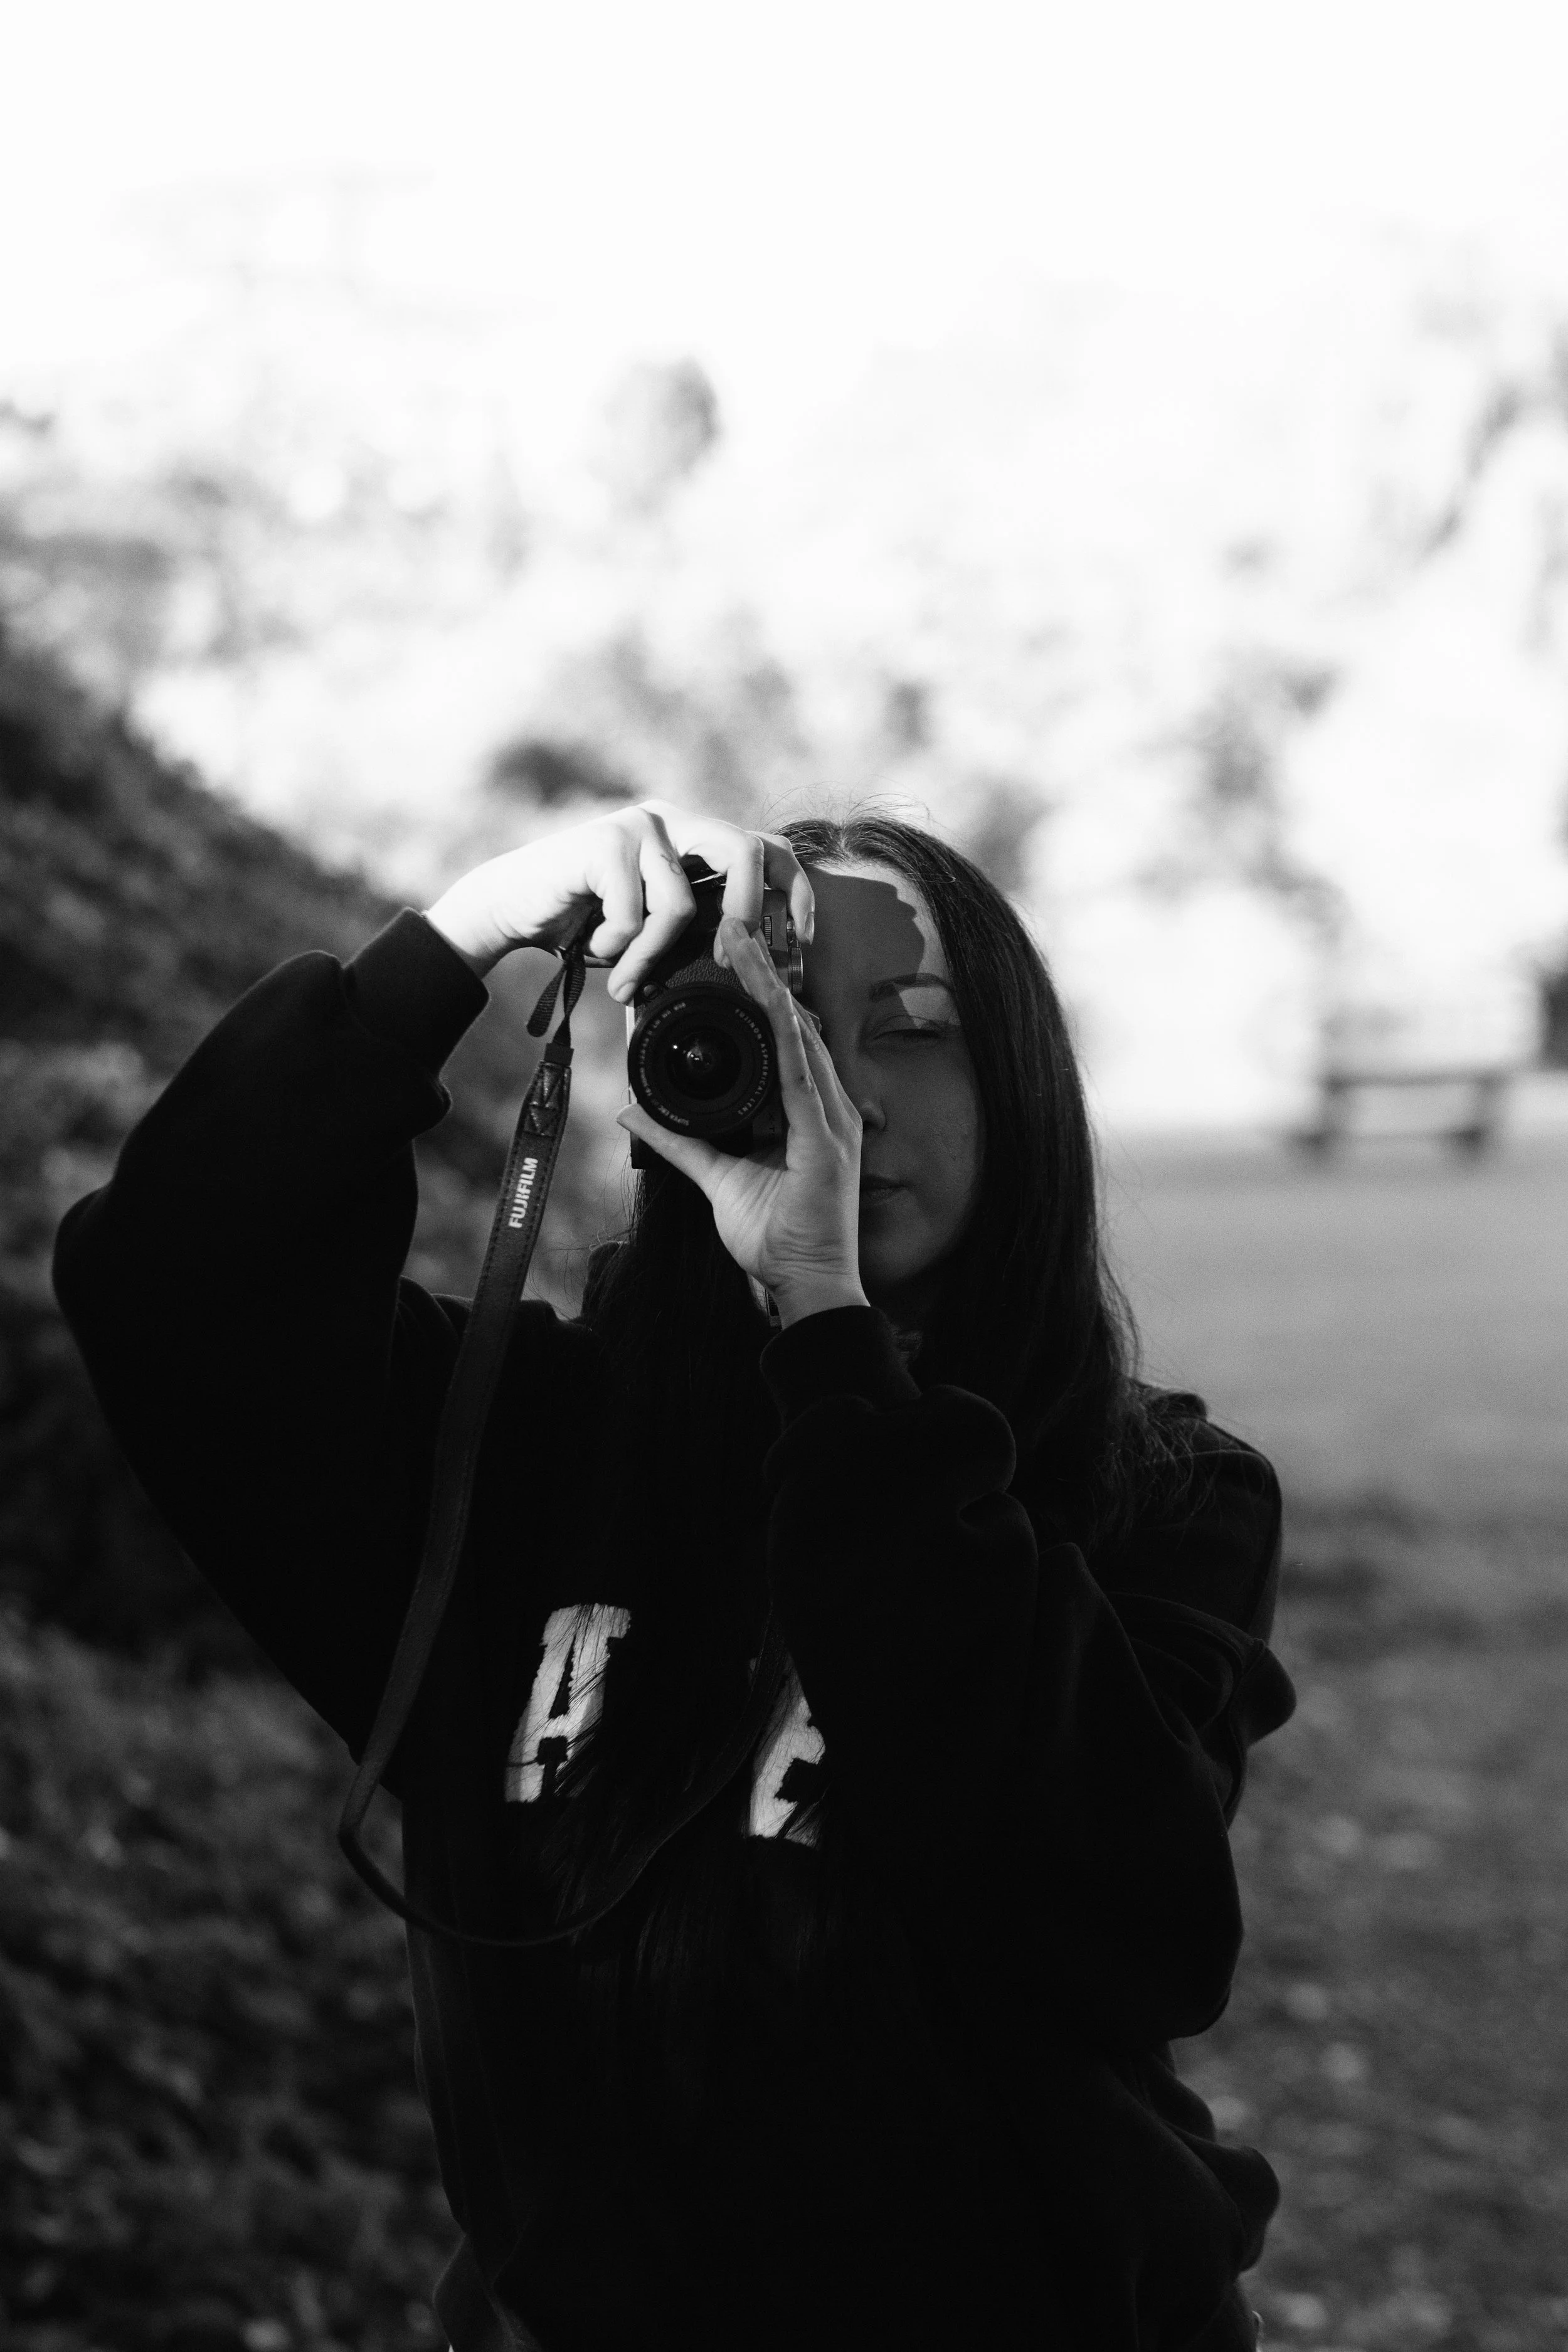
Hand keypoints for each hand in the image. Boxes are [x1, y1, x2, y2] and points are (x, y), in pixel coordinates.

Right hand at [422, 799, 815, 991]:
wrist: (509, 908)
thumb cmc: (586, 922)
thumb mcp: (653, 925)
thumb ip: (697, 927)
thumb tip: (760, 968)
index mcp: (693, 837)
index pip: (767, 849)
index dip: (796, 893)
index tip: (801, 944)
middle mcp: (672, 821)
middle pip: (744, 851)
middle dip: (746, 913)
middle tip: (725, 962)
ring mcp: (639, 826)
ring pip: (681, 902)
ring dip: (651, 956)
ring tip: (624, 979)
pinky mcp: (604, 841)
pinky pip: (635, 912)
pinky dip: (617, 946)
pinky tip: (593, 948)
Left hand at [616, 914, 869, 1324]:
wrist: (807, 1285)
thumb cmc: (777, 1237)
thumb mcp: (716, 1178)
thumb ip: (679, 1141)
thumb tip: (631, 1111)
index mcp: (809, 1110)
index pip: (784, 1037)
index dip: (760, 993)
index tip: (729, 954)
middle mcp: (828, 1105)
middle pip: (795, 1023)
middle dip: (764, 973)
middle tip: (732, 923)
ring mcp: (834, 1119)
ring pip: (800, 1034)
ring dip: (771, 985)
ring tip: (744, 940)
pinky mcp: (828, 1138)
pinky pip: (803, 1074)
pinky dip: (786, 1032)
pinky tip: (770, 999)